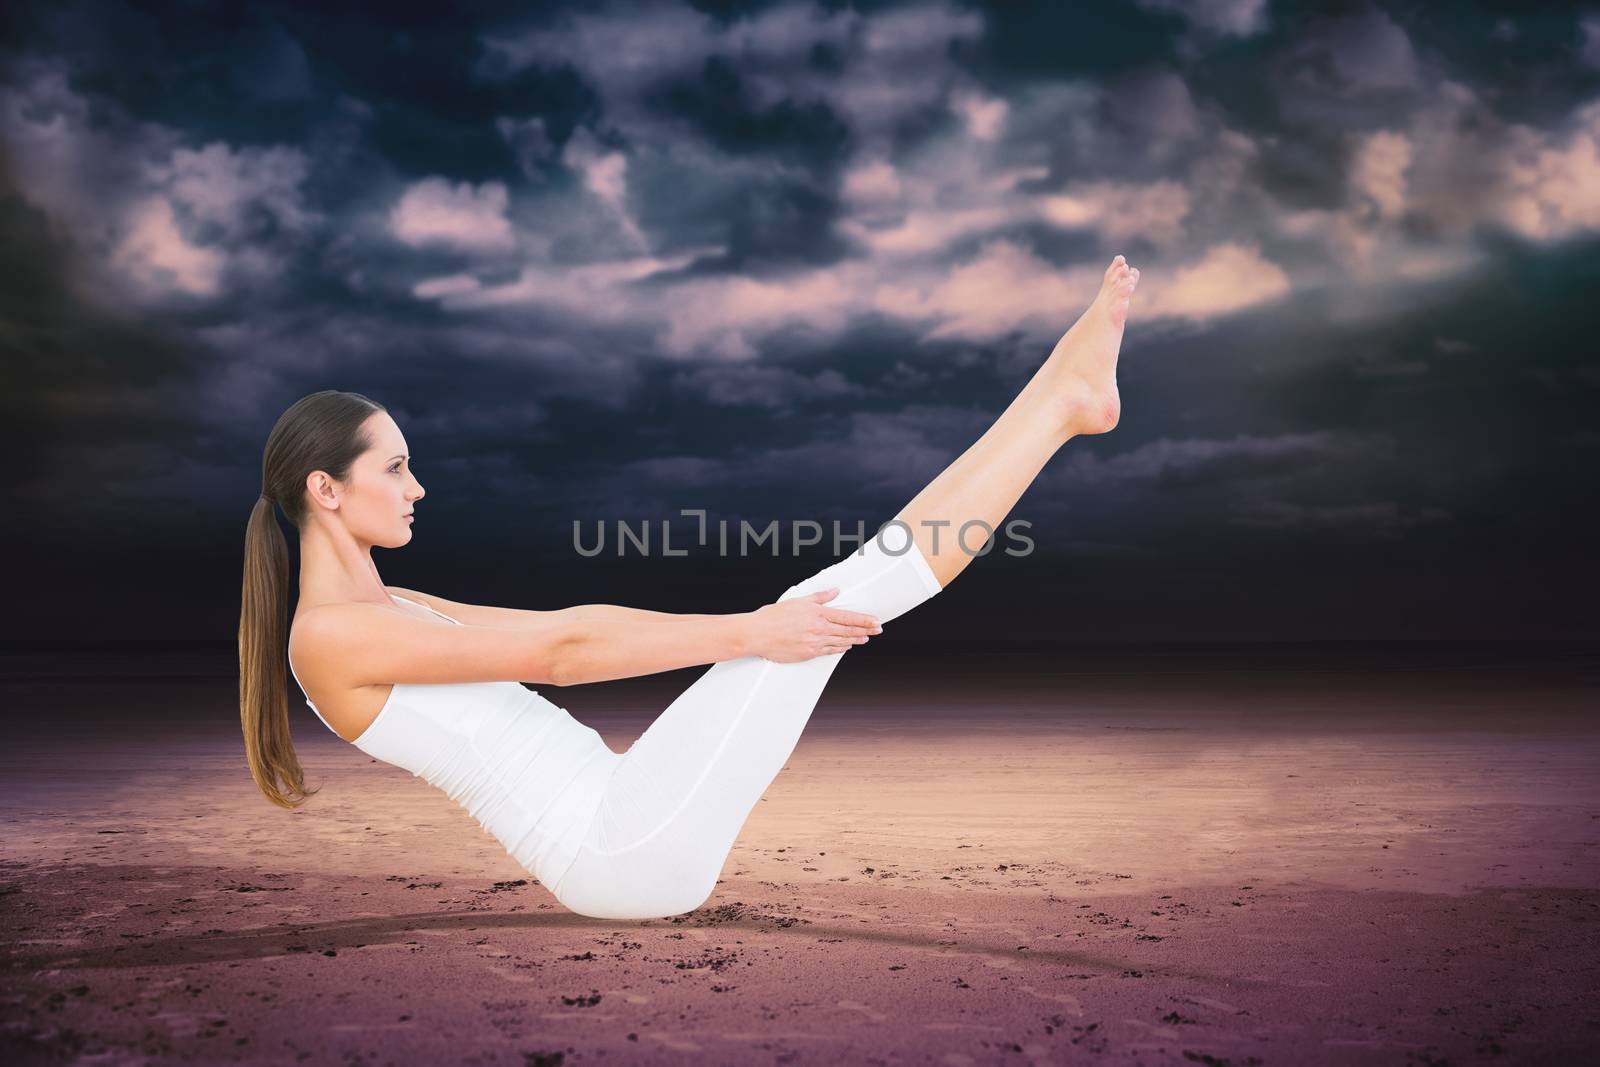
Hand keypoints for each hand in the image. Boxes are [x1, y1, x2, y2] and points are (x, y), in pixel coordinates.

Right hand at [746, 589, 882, 662]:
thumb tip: (835, 591)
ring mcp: (815, 642)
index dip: (864, 620)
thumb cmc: (773, 616)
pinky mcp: (808, 654)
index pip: (847, 617)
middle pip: (848, 630)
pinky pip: (829, 652)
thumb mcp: (798, 601)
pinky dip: (840, 649)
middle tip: (878, 630)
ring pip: (841, 642)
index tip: (876, 621)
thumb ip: (819, 597)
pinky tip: (846, 647)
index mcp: (817, 613)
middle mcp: (819, 628)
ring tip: (865, 639)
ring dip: (855, 640)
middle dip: (866, 630)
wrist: (757, 634)